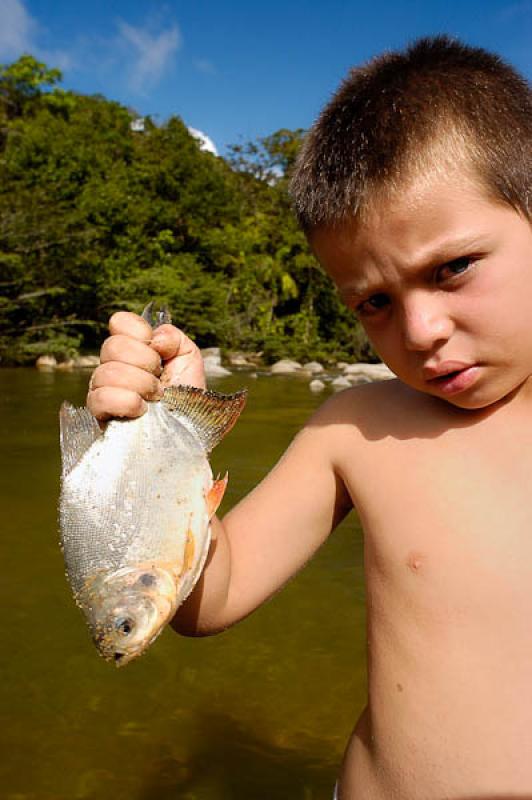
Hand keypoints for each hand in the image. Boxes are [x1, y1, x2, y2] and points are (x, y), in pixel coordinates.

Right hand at [87, 311, 205, 420]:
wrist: (189, 431)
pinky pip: (101, 397)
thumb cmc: (187, 397)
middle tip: (161, 381)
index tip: (159, 351)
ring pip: (108, 372)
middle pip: (113, 346)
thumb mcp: (189, 360)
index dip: (140, 332)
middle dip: (146, 363)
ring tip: (155, 398)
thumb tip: (154, 338)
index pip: (119, 322)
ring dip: (141, 385)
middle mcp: (114, 365)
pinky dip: (127, 402)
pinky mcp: (100, 414)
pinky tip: (141, 410)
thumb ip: (174, 337)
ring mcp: (104, 389)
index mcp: (133, 348)